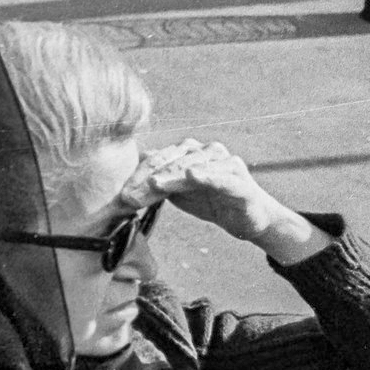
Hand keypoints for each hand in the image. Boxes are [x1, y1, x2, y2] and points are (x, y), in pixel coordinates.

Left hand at [121, 139, 330, 265]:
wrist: (248, 218)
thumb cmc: (211, 200)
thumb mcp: (178, 193)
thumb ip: (155, 183)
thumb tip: (123, 177)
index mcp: (189, 151)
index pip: (157, 159)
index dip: (137, 175)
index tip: (120, 194)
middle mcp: (207, 151)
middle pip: (171, 161)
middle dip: (148, 179)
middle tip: (129, 196)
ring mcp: (225, 163)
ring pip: (192, 167)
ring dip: (172, 176)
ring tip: (154, 184)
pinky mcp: (240, 180)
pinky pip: (222, 177)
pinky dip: (208, 175)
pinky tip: (193, 175)